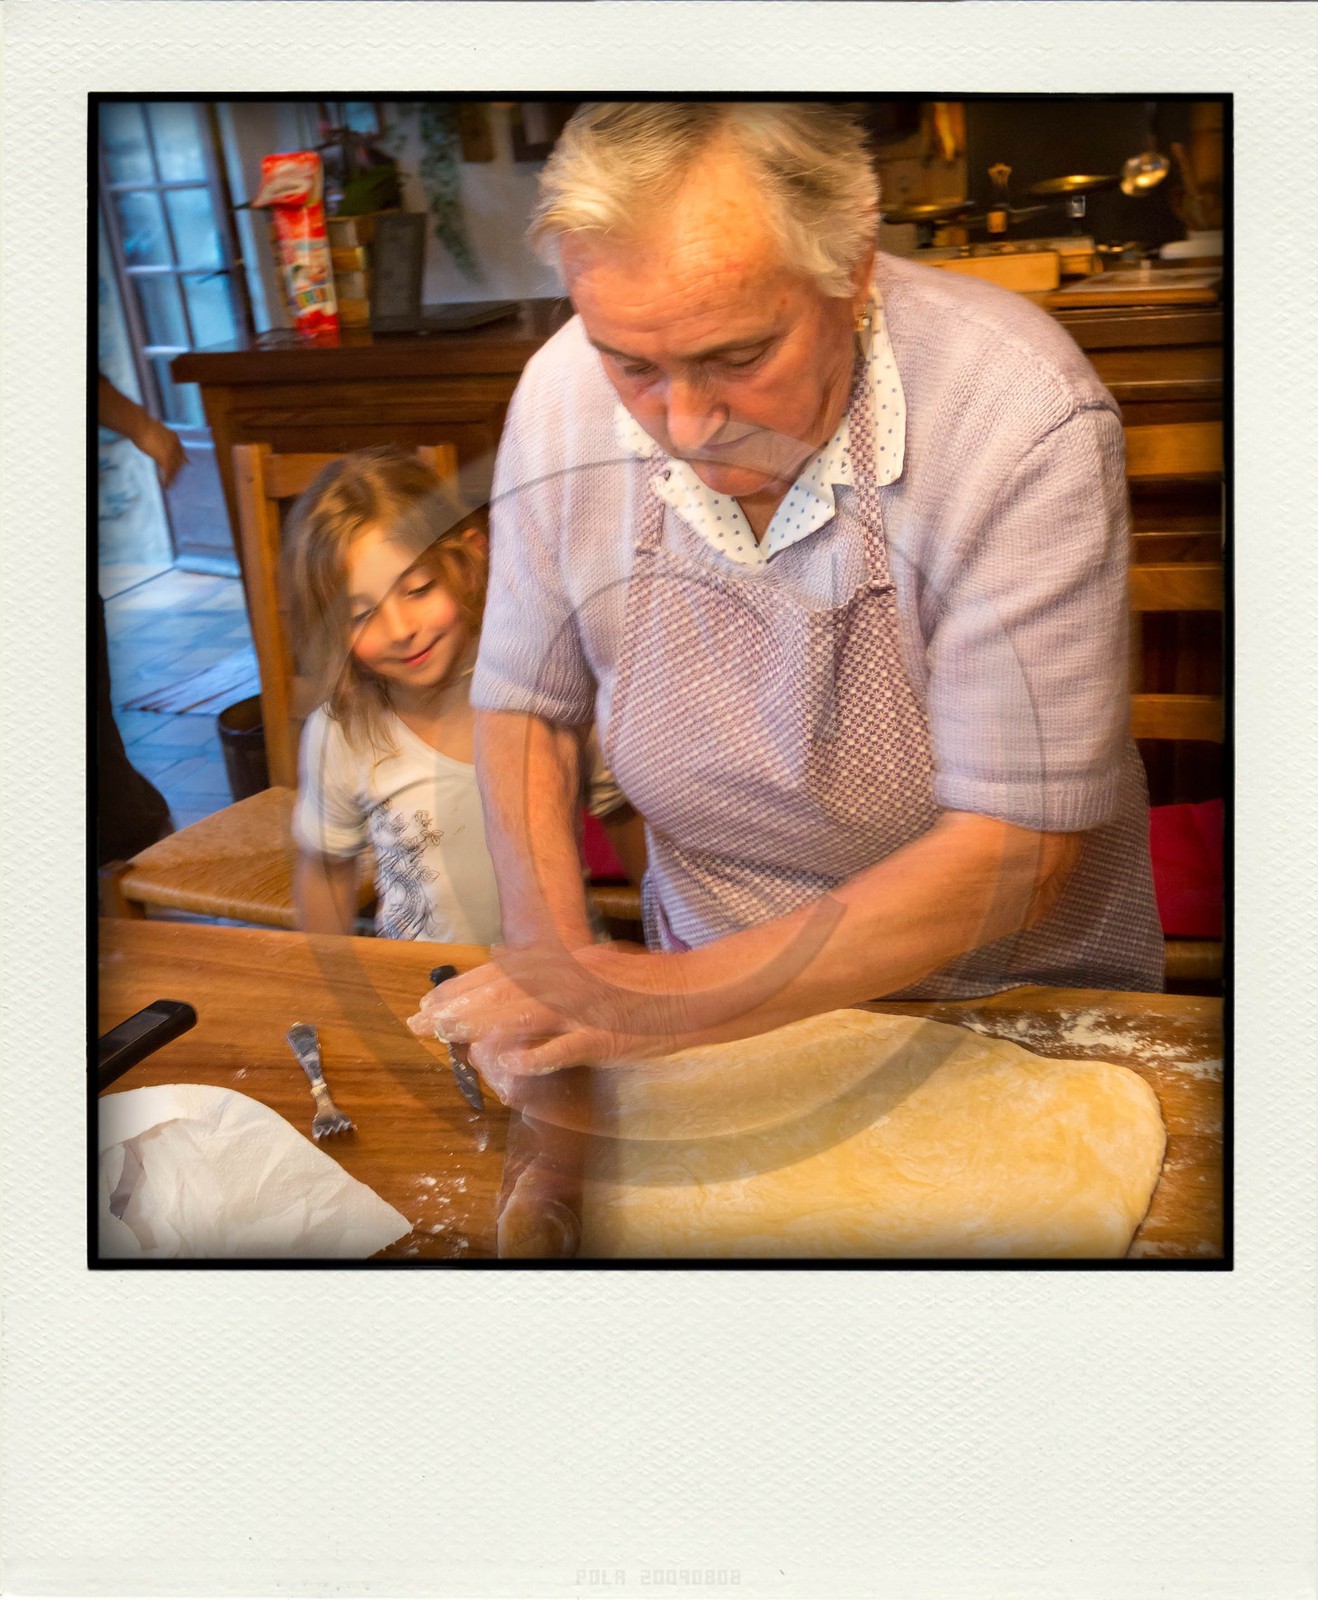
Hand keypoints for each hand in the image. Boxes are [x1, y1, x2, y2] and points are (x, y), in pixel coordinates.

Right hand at [140, 418, 187, 486]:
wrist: (140, 425)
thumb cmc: (142, 426)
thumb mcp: (155, 430)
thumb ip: (159, 436)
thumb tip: (155, 436)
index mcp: (174, 437)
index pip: (181, 452)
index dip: (183, 459)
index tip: (187, 464)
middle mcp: (175, 446)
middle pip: (179, 462)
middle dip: (178, 472)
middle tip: (175, 479)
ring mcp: (171, 452)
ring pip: (174, 469)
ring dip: (172, 478)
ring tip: (169, 485)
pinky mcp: (165, 458)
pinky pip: (168, 472)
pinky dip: (166, 480)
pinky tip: (165, 485)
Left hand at [407, 940, 699, 1091]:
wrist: (694, 992)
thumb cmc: (645, 984)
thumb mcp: (592, 967)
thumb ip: (554, 974)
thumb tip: (509, 969)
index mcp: (565, 960)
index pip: (501, 971)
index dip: (462, 987)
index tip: (429, 1000)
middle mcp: (569, 977)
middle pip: (501, 991)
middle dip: (456, 1007)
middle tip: (418, 1022)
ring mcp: (585, 1007)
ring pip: (521, 1015)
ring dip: (479, 1027)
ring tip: (444, 1037)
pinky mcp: (604, 1037)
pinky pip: (562, 1048)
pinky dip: (534, 1056)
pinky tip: (506, 1065)